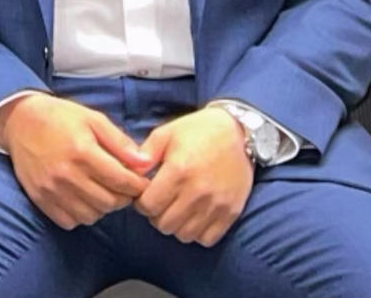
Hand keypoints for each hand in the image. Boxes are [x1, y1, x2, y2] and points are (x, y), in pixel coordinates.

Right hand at [0, 93, 152, 229]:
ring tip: (102, 191)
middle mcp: (66, 174)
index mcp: (82, 152)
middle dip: (123, 197)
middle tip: (123, 187)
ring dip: (103, 207)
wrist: (20, 122)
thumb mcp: (93, 119)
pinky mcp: (41, 199)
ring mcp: (51, 190)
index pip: (122, 181)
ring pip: (91, 215)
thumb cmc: (60, 118)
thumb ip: (120, 142)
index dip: (138, 185)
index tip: (141, 182)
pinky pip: (70, 221)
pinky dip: (82, 214)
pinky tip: (83, 198)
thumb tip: (145, 164)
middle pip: (109, 202)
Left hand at [132, 109, 254, 246]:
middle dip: (156, 215)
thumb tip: (130, 174)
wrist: (240, 133)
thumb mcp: (167, 133)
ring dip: (176, 225)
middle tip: (161, 202)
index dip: (141, 203)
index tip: (146, 195)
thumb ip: (145, 154)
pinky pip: (207, 239)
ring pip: (184, 235)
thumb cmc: (198, 131)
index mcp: (178, 171)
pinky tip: (195, 216)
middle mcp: (197, 192)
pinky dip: (197, 233)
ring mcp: (216, 205)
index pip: (148, 206)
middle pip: (163, 225)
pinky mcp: (231, 212)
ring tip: (177, 209)